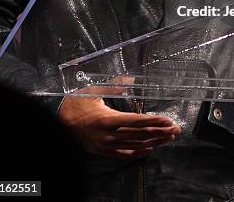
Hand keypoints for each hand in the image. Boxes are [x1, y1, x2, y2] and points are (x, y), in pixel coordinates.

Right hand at [58, 95, 180, 158]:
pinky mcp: (103, 152)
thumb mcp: (92, 91)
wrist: (58, 124)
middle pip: (139, 135)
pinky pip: (124, 155)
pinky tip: (149, 149)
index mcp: (107, 120)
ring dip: (154, 142)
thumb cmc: (75, 105)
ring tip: (168, 138)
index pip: (136, 122)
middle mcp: (109, 136)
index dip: (154, 122)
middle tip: (175, 130)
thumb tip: (131, 78)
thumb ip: (112, 85)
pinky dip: (138, 153)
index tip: (168, 121)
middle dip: (160, 132)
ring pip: (135, 146)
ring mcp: (106, 146)